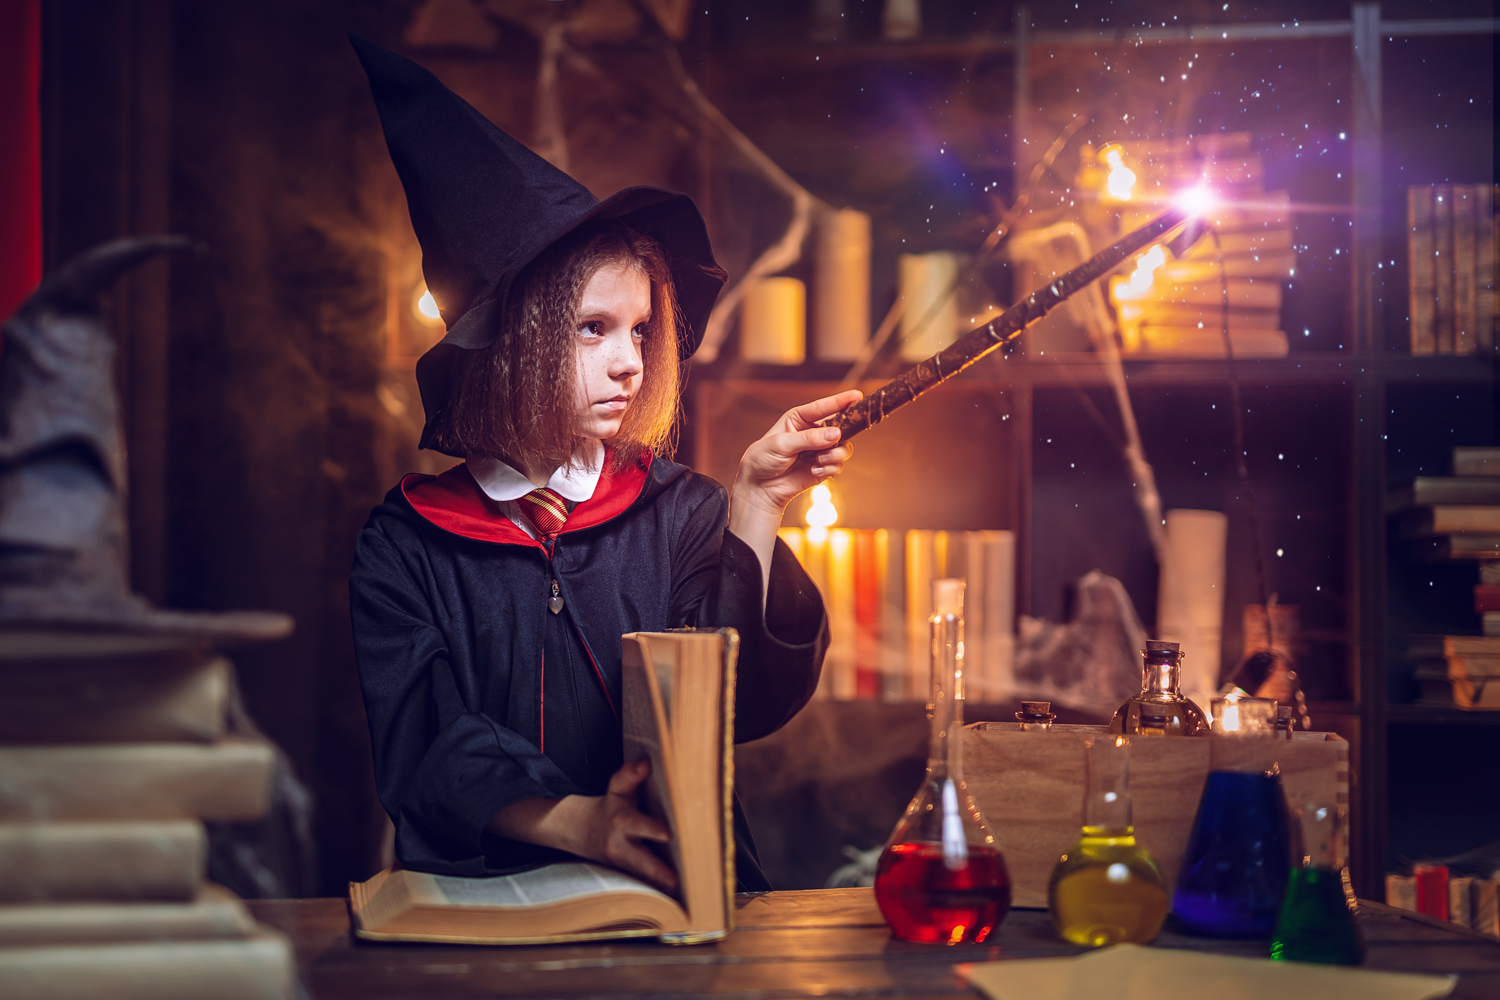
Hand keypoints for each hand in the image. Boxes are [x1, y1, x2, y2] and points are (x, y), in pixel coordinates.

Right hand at [571, 760, 677, 892]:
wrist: (582, 831)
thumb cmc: (610, 807)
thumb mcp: (617, 789)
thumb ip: (630, 775)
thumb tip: (646, 762)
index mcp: (621, 822)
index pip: (637, 825)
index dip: (651, 830)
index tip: (667, 834)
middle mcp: (621, 846)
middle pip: (641, 861)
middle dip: (657, 872)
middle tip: (676, 882)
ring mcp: (623, 864)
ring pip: (642, 878)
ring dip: (660, 885)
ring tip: (684, 893)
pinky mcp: (626, 875)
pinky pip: (644, 885)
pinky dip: (658, 890)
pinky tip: (677, 897)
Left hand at [732, 389, 861, 518]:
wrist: (759, 487)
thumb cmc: (763, 459)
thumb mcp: (782, 444)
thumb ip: (809, 438)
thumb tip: (836, 433)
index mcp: (800, 418)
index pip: (823, 407)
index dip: (841, 401)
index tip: (857, 396)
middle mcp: (813, 432)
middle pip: (840, 426)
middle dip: (843, 432)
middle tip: (837, 439)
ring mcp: (820, 450)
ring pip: (843, 448)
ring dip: (834, 454)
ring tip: (818, 460)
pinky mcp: (823, 467)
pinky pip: (838, 465)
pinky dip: (829, 469)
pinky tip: (814, 471)